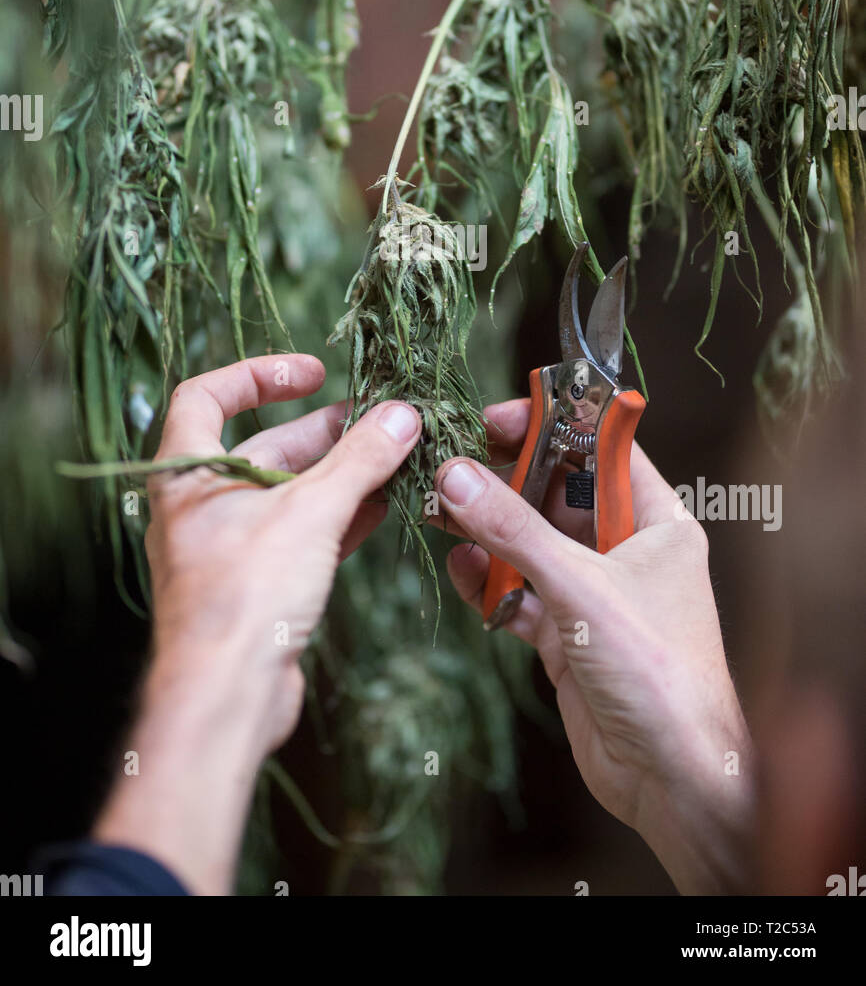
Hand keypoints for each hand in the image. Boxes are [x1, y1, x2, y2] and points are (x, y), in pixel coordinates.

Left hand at [92, 354, 419, 892]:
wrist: (225, 698)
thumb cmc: (247, 594)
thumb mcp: (311, 512)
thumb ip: (359, 460)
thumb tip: (402, 414)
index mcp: (187, 473)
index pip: (206, 396)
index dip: (257, 374)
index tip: (312, 371)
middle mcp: (201, 505)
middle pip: (263, 447)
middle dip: (323, 431)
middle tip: (380, 420)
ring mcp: (229, 548)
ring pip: (289, 494)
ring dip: (340, 474)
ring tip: (395, 457)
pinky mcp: (256, 586)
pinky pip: (300, 536)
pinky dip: (340, 518)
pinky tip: (385, 507)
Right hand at [433, 399, 754, 894]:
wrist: (672, 777)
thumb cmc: (656, 671)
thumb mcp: (579, 586)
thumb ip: (513, 530)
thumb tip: (456, 475)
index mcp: (658, 521)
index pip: (601, 448)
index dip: (551, 425)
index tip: (494, 417)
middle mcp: (629, 551)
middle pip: (558, 494)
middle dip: (504, 480)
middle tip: (450, 463)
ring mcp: (596, 595)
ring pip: (532, 545)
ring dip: (488, 531)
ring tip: (439, 512)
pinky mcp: (568, 637)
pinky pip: (520, 595)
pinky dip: (489, 583)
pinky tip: (460, 570)